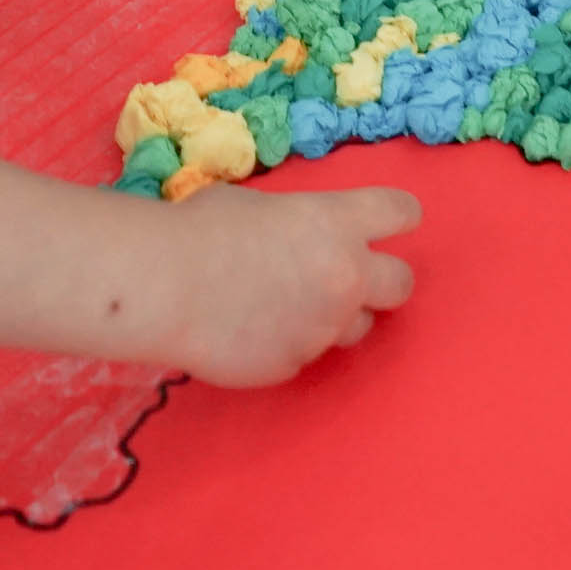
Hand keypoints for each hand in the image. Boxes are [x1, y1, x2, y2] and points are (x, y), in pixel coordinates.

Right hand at [154, 183, 421, 386]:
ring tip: (287, 305)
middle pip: (402, 283)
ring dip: (335, 317)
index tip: (395, 220)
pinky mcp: (296, 365)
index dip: (400, 215)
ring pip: (356, 327)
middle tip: (354, 278)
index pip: (399, 213)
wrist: (168, 286)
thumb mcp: (259, 204)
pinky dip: (288, 343)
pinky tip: (251, 330)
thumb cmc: (203, 227)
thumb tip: (289, 235)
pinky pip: (305, 353)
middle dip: (384, 280)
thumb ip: (293, 222)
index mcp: (337, 222)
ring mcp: (324, 327)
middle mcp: (344, 276)